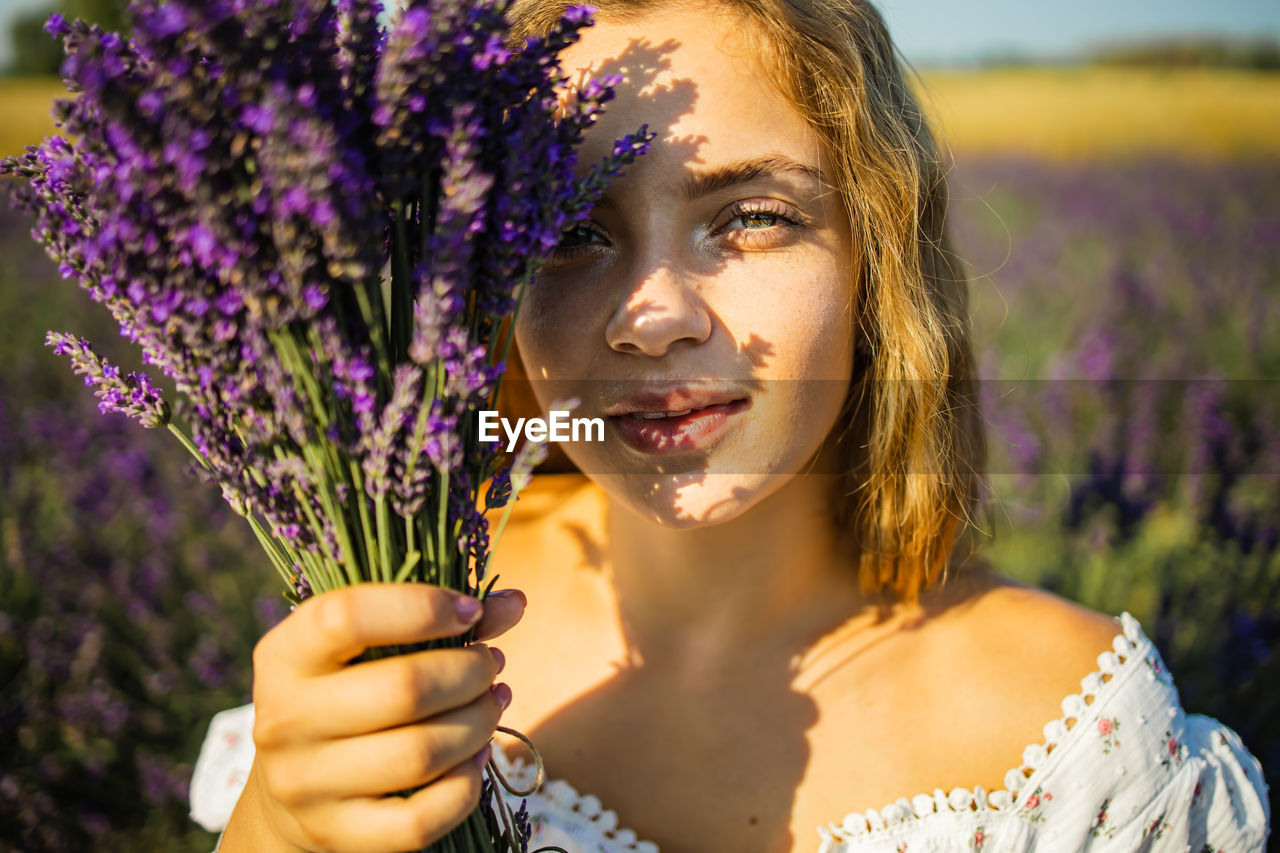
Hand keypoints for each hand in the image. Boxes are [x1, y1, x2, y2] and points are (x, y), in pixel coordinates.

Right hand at [221, 583, 524, 852]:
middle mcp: (285, 720)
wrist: (287, 790)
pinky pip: (421, 818)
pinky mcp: (336, 834)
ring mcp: (306, 785)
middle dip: (470, 672)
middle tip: (491, 664)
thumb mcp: (364, 647)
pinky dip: (465, 785)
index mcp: (285, 656)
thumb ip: (438, 617)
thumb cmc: (345, 694)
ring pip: (420, 754)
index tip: (469, 611)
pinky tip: (477, 756)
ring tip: (492, 703)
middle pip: (403, 689)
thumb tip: (514, 603)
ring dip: (478, 724)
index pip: (347, 616)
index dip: (422, 607)